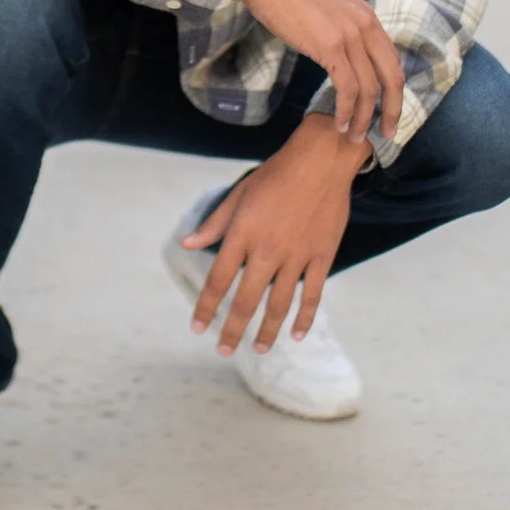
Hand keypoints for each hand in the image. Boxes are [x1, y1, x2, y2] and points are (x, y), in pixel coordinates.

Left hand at [182, 114, 369, 354]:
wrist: (321, 159)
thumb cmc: (276, 174)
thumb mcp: (239, 193)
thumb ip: (215, 223)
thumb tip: (187, 243)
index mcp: (243, 234)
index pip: (218, 280)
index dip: (206, 307)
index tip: (197, 328)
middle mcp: (267, 250)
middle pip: (246, 300)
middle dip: (232, 328)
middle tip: (224, 350)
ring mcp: (297, 255)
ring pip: (279, 304)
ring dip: (267, 330)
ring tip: (259, 349)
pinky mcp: (321, 256)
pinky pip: (312, 294)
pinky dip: (304, 317)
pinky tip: (296, 334)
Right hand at [227, 0, 405, 142]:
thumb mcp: (330, 9)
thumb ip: (344, 29)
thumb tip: (342, 53)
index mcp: (369, 17)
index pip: (392, 62)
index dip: (394, 91)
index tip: (388, 111)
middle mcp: (366, 26)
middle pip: (392, 78)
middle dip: (392, 110)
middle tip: (386, 134)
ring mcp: (350, 36)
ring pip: (369, 89)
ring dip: (363, 118)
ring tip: (354, 136)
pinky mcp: (331, 47)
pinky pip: (347, 88)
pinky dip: (345, 110)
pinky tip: (338, 123)